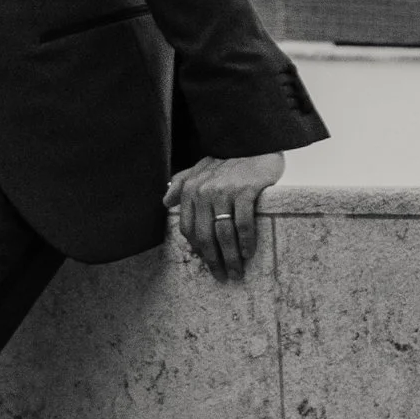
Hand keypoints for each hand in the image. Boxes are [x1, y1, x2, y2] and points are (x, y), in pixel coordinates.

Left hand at [166, 150, 282, 279]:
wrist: (254, 141)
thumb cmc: (228, 159)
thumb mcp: (200, 168)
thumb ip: (182, 183)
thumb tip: (165, 200)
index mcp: (191, 189)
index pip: (189, 229)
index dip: (198, 250)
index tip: (208, 264)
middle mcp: (204, 191)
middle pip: (205, 235)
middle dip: (214, 260)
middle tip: (223, 276)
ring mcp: (224, 191)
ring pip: (224, 233)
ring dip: (230, 257)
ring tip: (237, 272)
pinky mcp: (245, 190)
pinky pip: (243, 223)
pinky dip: (245, 241)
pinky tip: (248, 253)